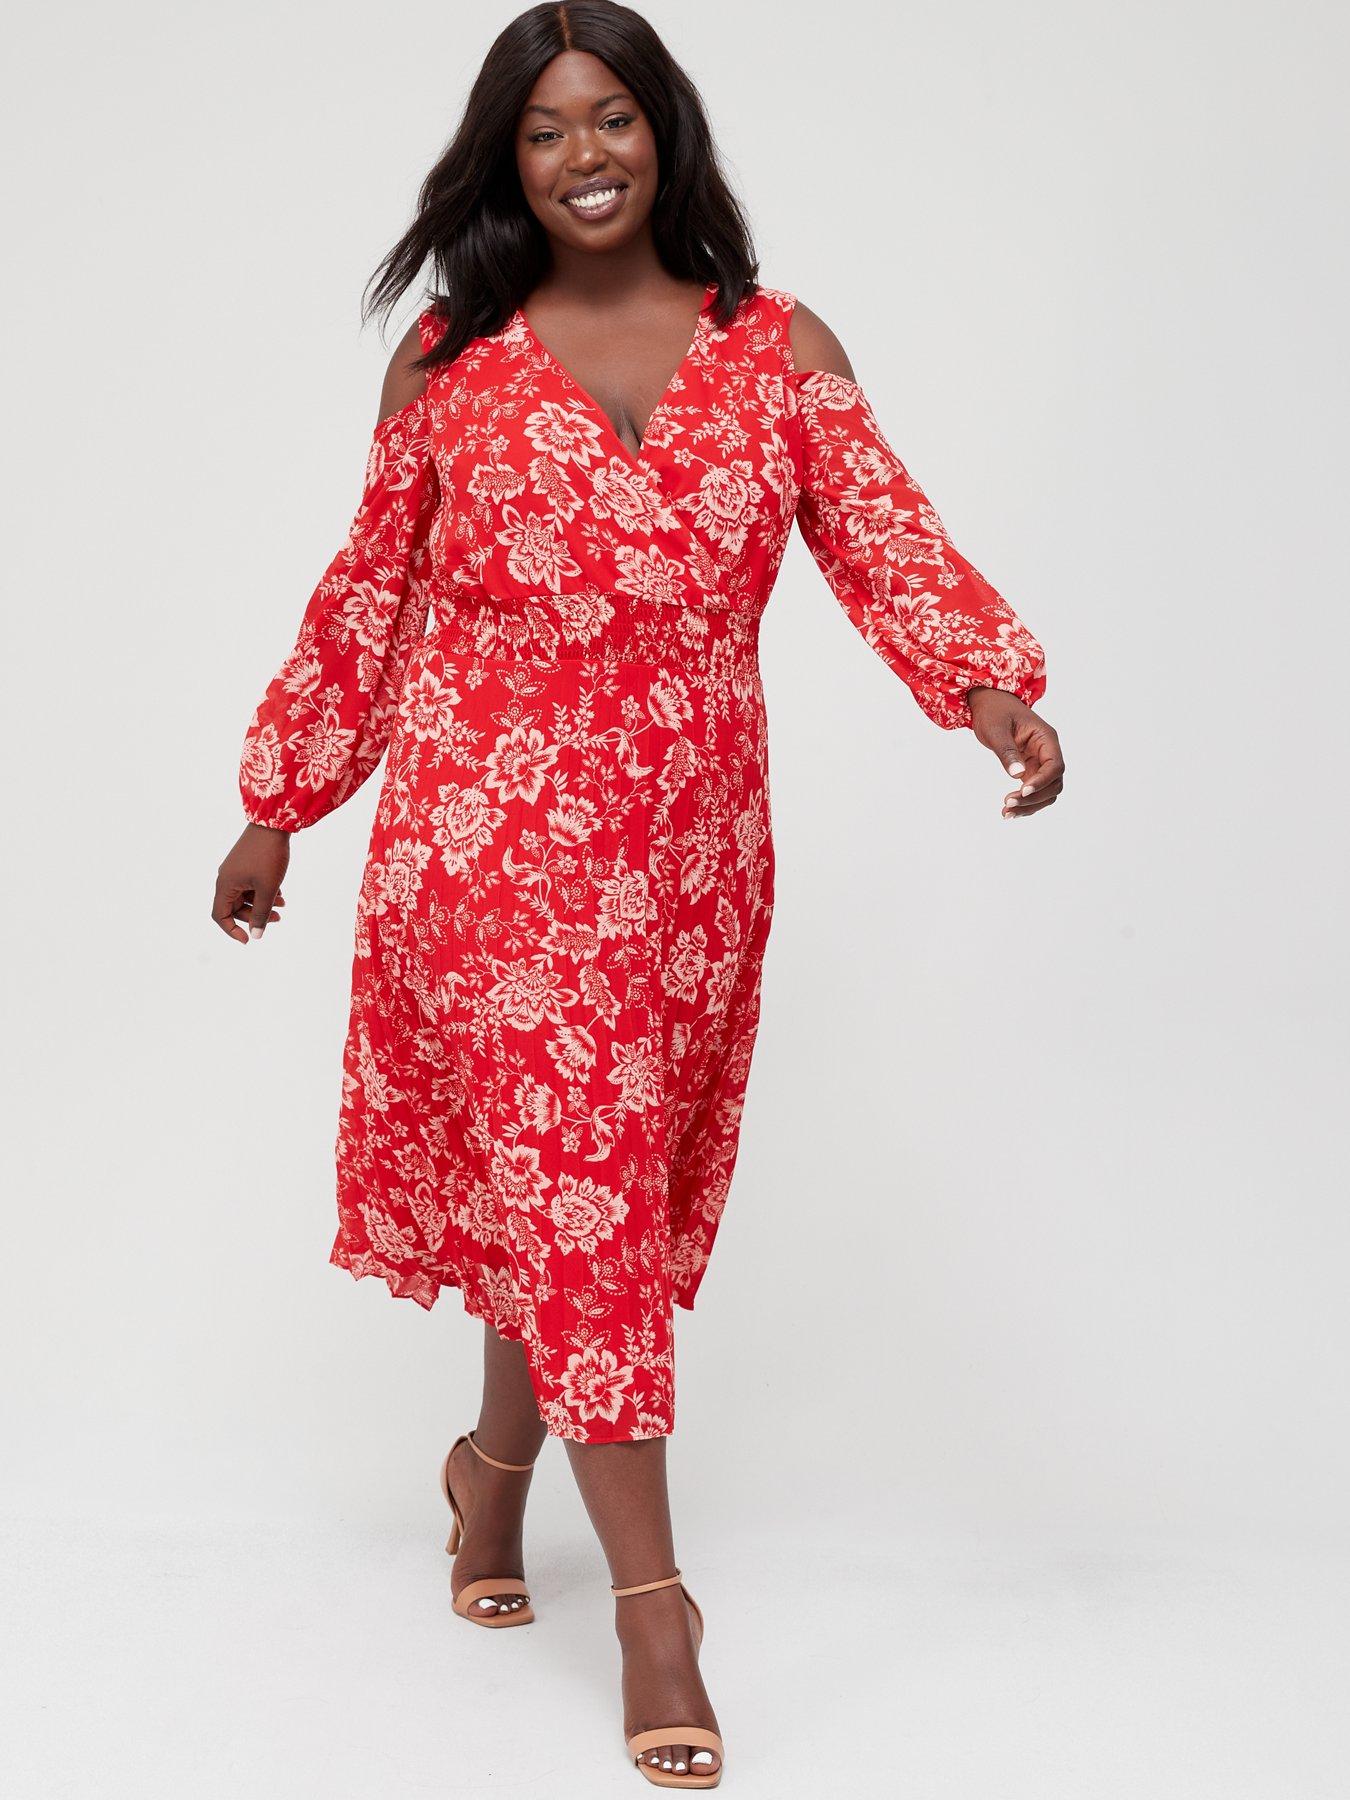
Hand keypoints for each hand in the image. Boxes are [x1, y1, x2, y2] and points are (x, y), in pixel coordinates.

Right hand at [213, 823, 290, 942]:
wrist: (273, 823)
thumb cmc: (269, 856)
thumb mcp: (267, 889)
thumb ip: (261, 914)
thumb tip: (256, 935)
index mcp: (225, 885)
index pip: (220, 916)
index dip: (232, 930)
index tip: (248, 940)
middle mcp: (226, 878)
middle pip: (235, 907)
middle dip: (255, 916)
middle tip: (278, 918)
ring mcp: (235, 870)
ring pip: (245, 896)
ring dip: (262, 903)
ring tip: (283, 904)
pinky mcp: (245, 863)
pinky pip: (251, 884)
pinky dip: (264, 891)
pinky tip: (281, 893)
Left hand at [965, 687, 1063, 818]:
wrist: (989, 703)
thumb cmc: (994, 711)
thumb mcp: (996, 729)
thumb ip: (1007, 751)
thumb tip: (1018, 775)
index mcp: (1046, 738)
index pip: (1055, 766)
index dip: (1042, 782)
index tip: (1023, 792)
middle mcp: (1047, 751)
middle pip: (1054, 783)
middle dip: (1034, 798)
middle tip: (1008, 804)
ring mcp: (1040, 762)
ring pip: (1046, 791)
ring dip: (1030, 806)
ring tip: (1006, 813)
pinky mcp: (1030, 769)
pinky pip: (1034, 791)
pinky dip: (1024, 803)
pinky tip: (1008, 811)